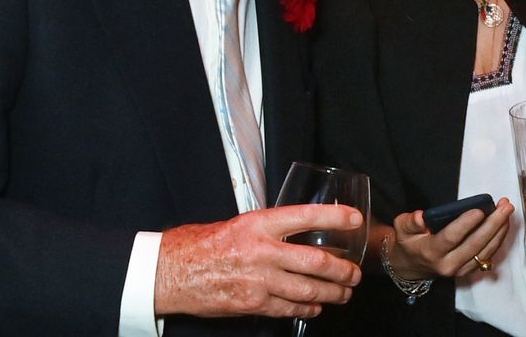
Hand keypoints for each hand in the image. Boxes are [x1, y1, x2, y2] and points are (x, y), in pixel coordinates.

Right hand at [154, 204, 363, 319]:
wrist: (169, 272)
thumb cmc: (202, 244)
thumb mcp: (238, 224)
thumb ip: (270, 229)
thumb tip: (301, 231)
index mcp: (259, 224)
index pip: (306, 216)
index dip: (335, 217)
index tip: (355, 219)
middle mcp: (262, 251)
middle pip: (315, 261)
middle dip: (342, 270)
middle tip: (356, 274)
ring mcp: (257, 280)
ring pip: (307, 289)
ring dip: (331, 293)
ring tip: (344, 293)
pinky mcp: (251, 303)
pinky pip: (287, 308)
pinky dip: (306, 308)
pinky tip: (315, 307)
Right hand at [387, 198, 513, 279]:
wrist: (412, 267)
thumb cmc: (409, 242)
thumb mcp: (402, 229)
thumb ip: (410, 222)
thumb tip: (421, 217)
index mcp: (431, 252)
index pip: (451, 238)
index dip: (465, 224)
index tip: (479, 210)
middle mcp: (448, 264)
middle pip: (475, 244)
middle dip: (493, 224)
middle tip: (505, 206)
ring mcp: (461, 269)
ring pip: (485, 250)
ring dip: (500, 230)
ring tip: (507, 210)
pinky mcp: (469, 270)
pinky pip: (488, 255)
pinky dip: (498, 238)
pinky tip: (504, 223)